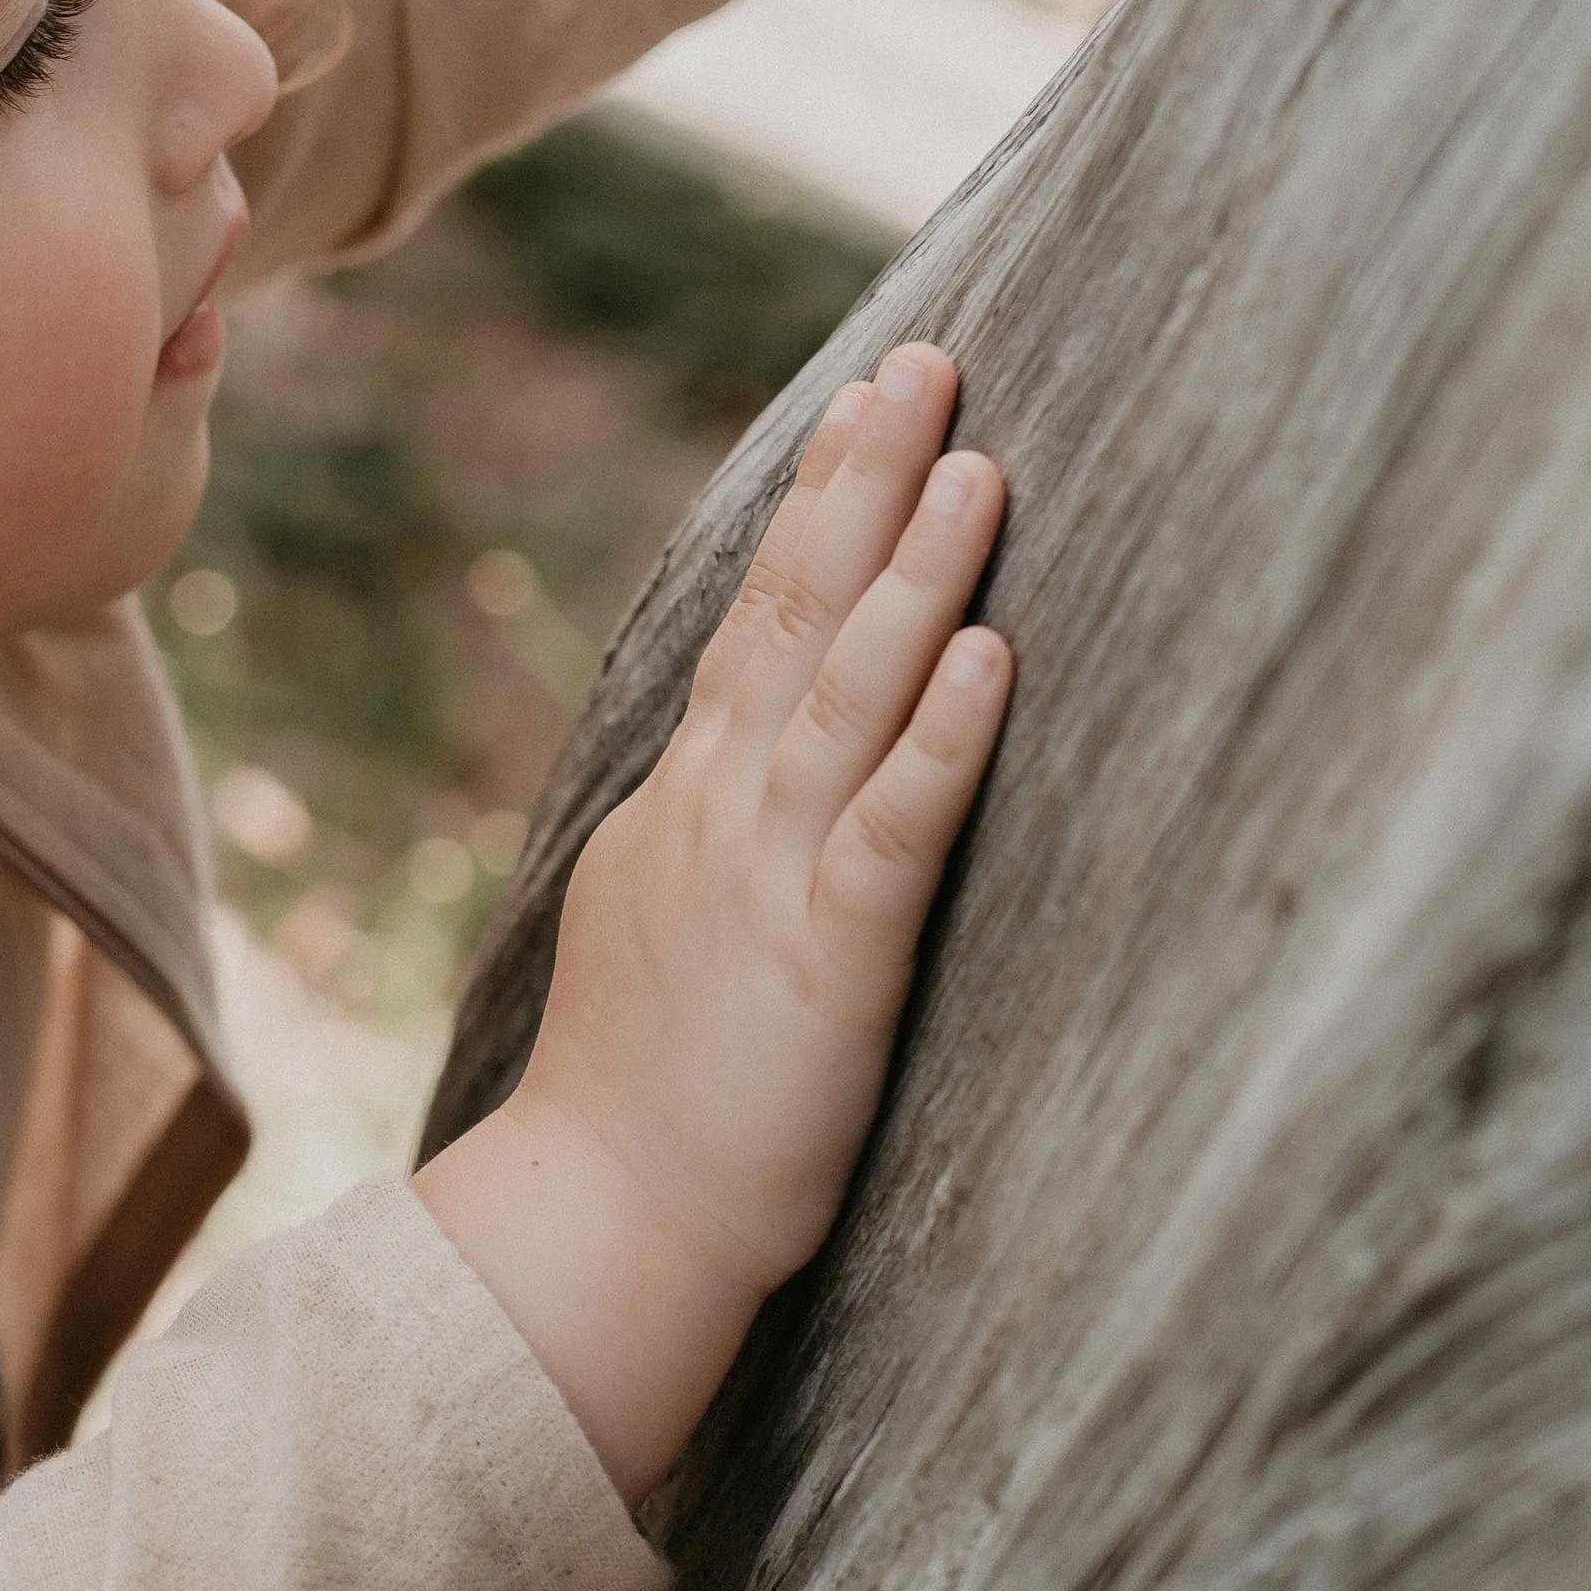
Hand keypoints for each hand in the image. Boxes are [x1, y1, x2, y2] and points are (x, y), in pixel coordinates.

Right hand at [417, 345, 1007, 1505]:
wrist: (594, 1232)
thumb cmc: (645, 1103)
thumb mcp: (660, 925)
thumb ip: (707, 835)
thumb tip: (738, 768)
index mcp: (687, 803)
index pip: (760, 619)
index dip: (819, 505)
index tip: (867, 400)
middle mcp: (722, 812)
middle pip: (799, 613)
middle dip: (868, 480)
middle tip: (931, 358)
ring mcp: (770, 880)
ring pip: (852, 693)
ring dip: (920, 573)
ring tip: (981, 461)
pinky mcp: (832, 962)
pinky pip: (894, 829)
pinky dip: (944, 736)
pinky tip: (995, 655)